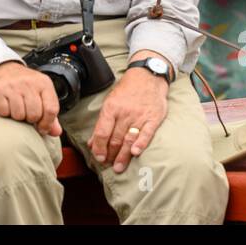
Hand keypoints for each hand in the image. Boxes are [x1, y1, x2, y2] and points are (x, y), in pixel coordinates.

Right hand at [0, 62, 60, 135]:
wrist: (2, 69)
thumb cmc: (23, 84)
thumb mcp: (41, 93)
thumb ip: (49, 112)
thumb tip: (56, 131)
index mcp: (43, 83)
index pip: (51, 109)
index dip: (47, 123)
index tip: (42, 128)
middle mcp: (29, 83)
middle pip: (34, 115)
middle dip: (30, 119)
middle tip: (26, 114)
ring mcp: (12, 86)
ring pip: (18, 115)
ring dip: (17, 116)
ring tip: (16, 108)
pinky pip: (3, 112)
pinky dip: (4, 112)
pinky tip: (6, 104)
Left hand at [89, 58, 168, 172]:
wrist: (147, 77)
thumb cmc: (127, 91)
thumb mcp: (110, 103)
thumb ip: (102, 124)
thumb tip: (92, 143)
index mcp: (111, 108)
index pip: (102, 132)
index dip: (99, 147)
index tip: (98, 157)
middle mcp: (125, 113)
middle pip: (115, 138)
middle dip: (110, 155)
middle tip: (108, 165)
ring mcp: (139, 116)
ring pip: (129, 139)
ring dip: (123, 155)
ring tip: (118, 167)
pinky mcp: (153, 118)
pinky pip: (146, 133)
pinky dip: (141, 144)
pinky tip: (136, 153)